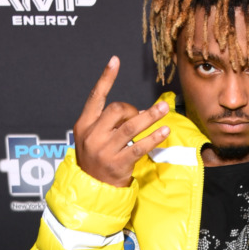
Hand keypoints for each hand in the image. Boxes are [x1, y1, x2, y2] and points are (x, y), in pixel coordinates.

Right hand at [73, 56, 169, 187]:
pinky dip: (154, 137)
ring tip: (164, 108)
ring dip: (150, 116)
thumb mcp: (93, 137)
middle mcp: (92, 136)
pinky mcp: (118, 163)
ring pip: (131, 126)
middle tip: (143, 115)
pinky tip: (165, 130)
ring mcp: (104, 150)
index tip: (115, 60)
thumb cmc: (97, 158)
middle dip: (133, 109)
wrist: (91, 189)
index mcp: (83, 125)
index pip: (95, 97)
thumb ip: (109, 122)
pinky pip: (140, 147)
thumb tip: (139, 109)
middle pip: (117, 110)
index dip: (106, 78)